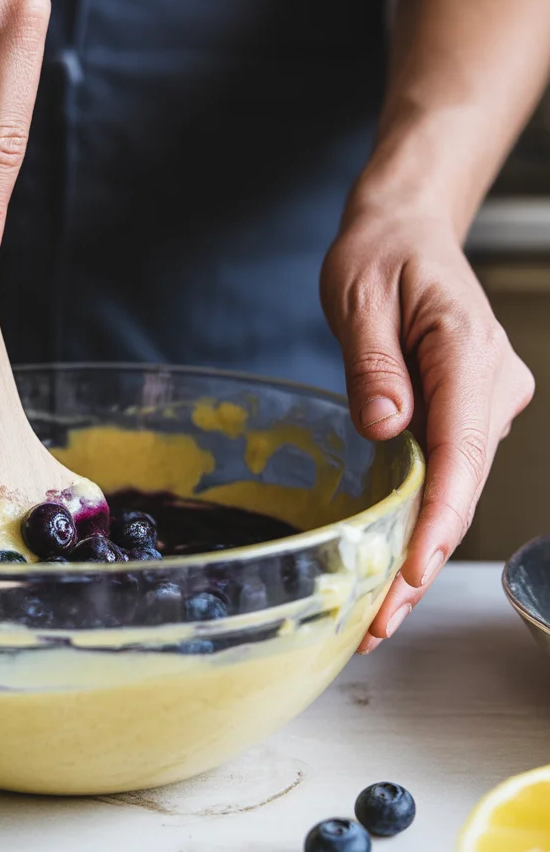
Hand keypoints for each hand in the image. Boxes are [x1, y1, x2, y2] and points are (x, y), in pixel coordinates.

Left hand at [320, 203, 533, 651]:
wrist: (407, 228)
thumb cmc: (380, 254)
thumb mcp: (359, 298)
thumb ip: (373, 366)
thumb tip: (387, 429)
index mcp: (467, 349)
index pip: (461, 449)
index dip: (439, 520)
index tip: (411, 572)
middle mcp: (492, 381)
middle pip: (463, 483)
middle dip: (423, 558)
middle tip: (379, 623)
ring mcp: (488, 398)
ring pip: (459, 484)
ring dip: (422, 545)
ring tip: (376, 609)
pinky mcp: (471, 408)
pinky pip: (451, 468)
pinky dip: (424, 515)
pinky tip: (394, 559)